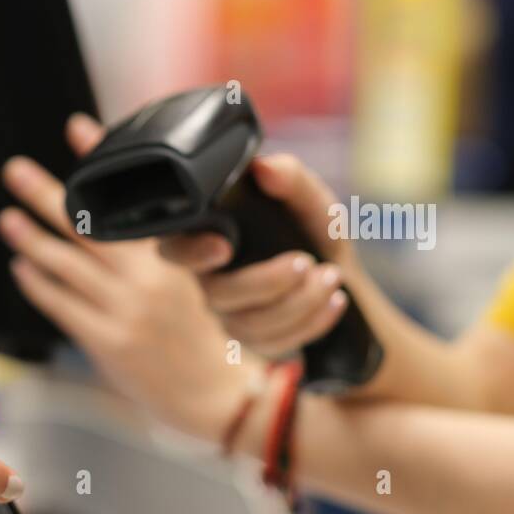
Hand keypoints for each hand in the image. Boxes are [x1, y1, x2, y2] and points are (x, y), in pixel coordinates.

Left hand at [0, 122, 254, 444]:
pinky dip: (39, 285)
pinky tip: (21, 267)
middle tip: (16, 170)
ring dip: (32, 238)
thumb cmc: (199, 333)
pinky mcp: (107, 343)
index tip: (78, 128)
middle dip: (48, 195)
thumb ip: (156, 246)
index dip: (103, 162)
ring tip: (8, 217)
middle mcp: (148, 280)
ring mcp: (125, 312)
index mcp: (171, 257)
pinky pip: (63, 307)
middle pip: (88, 226)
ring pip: (67, 265)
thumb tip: (115, 213)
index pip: (130, 197)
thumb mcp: (188, 279)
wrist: (213, 393)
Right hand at [159, 149, 358, 358]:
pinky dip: (312, 322)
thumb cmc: (311, 232)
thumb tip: (264, 167)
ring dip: (298, 302)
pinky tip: (335, 302)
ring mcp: (231, 316)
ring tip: (332, 277)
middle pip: (219, 295)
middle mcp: (212, 281)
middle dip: (267, 281)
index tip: (224, 247)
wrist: (339, 275)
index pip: (174, 249)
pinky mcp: (256, 342)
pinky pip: (275, 345)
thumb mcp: (309, 200)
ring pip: (249, 325)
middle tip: (306, 261)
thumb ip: (289, 178)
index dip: (190, 252)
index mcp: (210, 240)